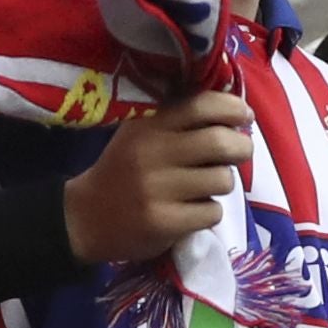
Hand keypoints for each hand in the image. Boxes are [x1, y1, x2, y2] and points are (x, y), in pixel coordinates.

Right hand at [65, 90, 251, 262]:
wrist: (84, 218)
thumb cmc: (123, 170)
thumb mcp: (141, 133)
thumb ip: (179, 119)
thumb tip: (236, 110)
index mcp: (148, 123)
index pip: (202, 104)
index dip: (233, 108)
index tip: (243, 116)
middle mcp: (151, 152)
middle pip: (221, 142)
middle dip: (242, 148)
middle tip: (239, 154)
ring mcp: (156, 189)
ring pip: (222, 180)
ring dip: (222, 183)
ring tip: (204, 186)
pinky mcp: (163, 222)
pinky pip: (212, 212)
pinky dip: (209, 212)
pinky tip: (190, 211)